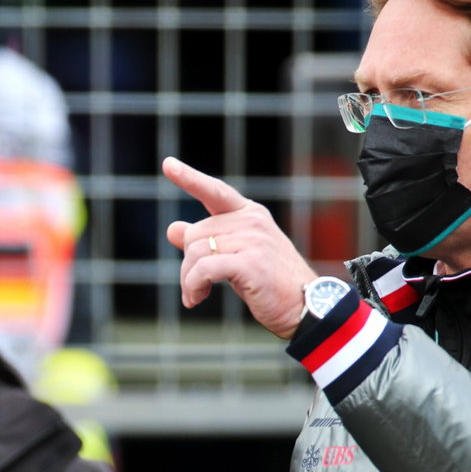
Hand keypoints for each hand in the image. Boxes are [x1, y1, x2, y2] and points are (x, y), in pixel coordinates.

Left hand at [162, 156, 317, 338]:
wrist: (303, 307)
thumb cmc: (268, 283)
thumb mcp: (235, 257)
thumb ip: (206, 241)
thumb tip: (172, 228)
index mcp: (250, 214)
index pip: (215, 191)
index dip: (189, 178)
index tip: (168, 164)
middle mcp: (251, 221)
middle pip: (194, 234)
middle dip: (186, 265)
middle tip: (192, 287)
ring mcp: (253, 240)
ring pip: (195, 253)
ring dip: (188, 280)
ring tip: (194, 296)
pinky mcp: (250, 262)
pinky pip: (203, 269)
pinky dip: (193, 286)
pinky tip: (196, 299)